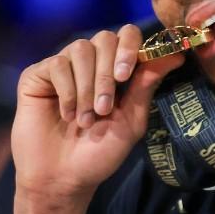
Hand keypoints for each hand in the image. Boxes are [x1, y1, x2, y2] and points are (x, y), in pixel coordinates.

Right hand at [12, 24, 183, 199]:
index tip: (126, 75)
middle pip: (104, 38)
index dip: (130, 47)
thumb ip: (147, 84)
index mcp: (115, 70)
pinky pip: (57, 64)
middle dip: (107, 74)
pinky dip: (66, 91)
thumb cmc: (99, 153)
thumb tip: (176, 54)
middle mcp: (90, 63)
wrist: (63, 178)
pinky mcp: (38, 74)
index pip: (127, 35)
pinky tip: (66, 114)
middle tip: (105, 108)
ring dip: (87, 87)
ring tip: (86, 119)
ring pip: (81, 49)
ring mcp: (63, 66)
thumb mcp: (130, 120)